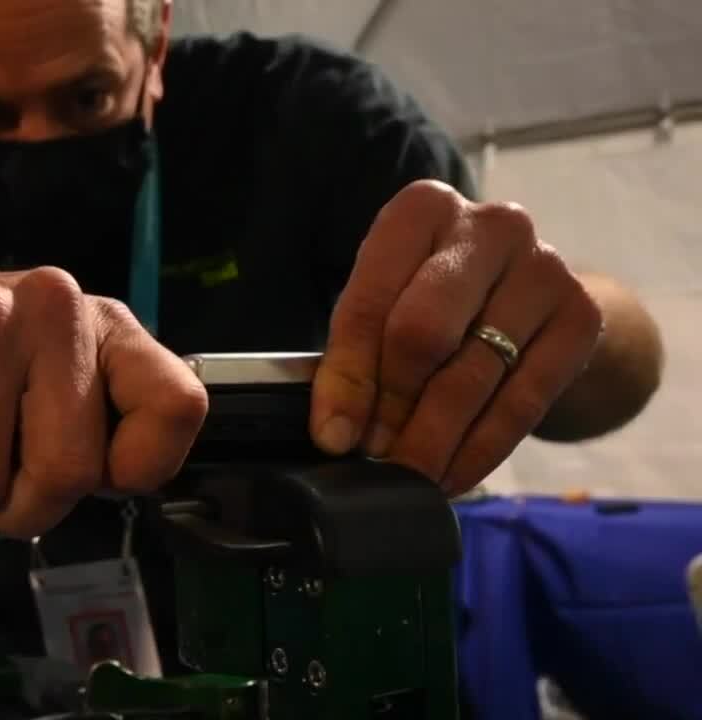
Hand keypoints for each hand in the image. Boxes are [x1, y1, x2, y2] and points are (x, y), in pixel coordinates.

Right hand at [0, 261, 207, 537]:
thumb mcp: (51, 375)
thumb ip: (96, 425)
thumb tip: (118, 487)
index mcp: (105, 326)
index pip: (178, 407)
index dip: (140, 469)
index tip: (100, 476)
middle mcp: (55, 311)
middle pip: (70, 471)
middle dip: (25, 507)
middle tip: (0, 484)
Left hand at [311, 181, 602, 495]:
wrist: (527, 289)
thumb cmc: (431, 293)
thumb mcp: (382, 304)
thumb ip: (354, 356)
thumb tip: (336, 434)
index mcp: (422, 209)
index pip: (371, 303)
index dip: (349, 378)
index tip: (334, 438)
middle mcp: (490, 226)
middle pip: (425, 333)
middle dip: (393, 407)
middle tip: (376, 457)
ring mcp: (544, 268)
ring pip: (475, 374)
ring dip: (435, 439)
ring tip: (408, 476)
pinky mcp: (582, 316)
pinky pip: (523, 400)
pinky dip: (481, 449)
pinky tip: (454, 477)